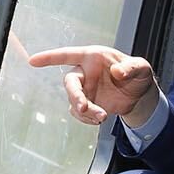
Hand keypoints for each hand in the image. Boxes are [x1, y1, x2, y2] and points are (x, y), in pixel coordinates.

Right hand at [28, 45, 156, 125]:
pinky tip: (99, 119)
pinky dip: (86, 119)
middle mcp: (85, 72)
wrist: (139, 94)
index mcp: (93, 57)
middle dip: (75, 96)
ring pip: (74, 101)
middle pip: (70, 82)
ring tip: (103, 116)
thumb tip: (117, 72)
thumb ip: (132, 67)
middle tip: (83, 107)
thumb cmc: (137, 74)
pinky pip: (78, 113)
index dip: (50, 58)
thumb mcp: (141, 68)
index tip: (33, 61)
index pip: (67, 55)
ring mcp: (84, 89)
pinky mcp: (86, 103)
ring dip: (86, 111)